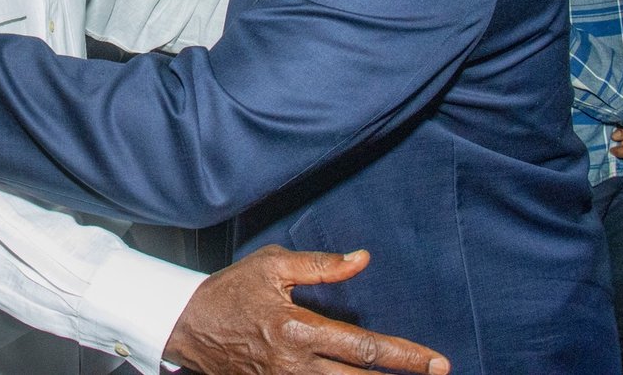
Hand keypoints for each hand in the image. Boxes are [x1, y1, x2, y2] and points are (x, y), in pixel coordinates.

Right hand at [164, 245, 448, 373]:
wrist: (184, 326)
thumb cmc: (228, 291)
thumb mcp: (271, 266)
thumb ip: (321, 266)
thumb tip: (362, 259)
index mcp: (298, 330)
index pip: (364, 348)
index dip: (405, 356)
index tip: (437, 361)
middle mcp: (295, 366)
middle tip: (438, 374)